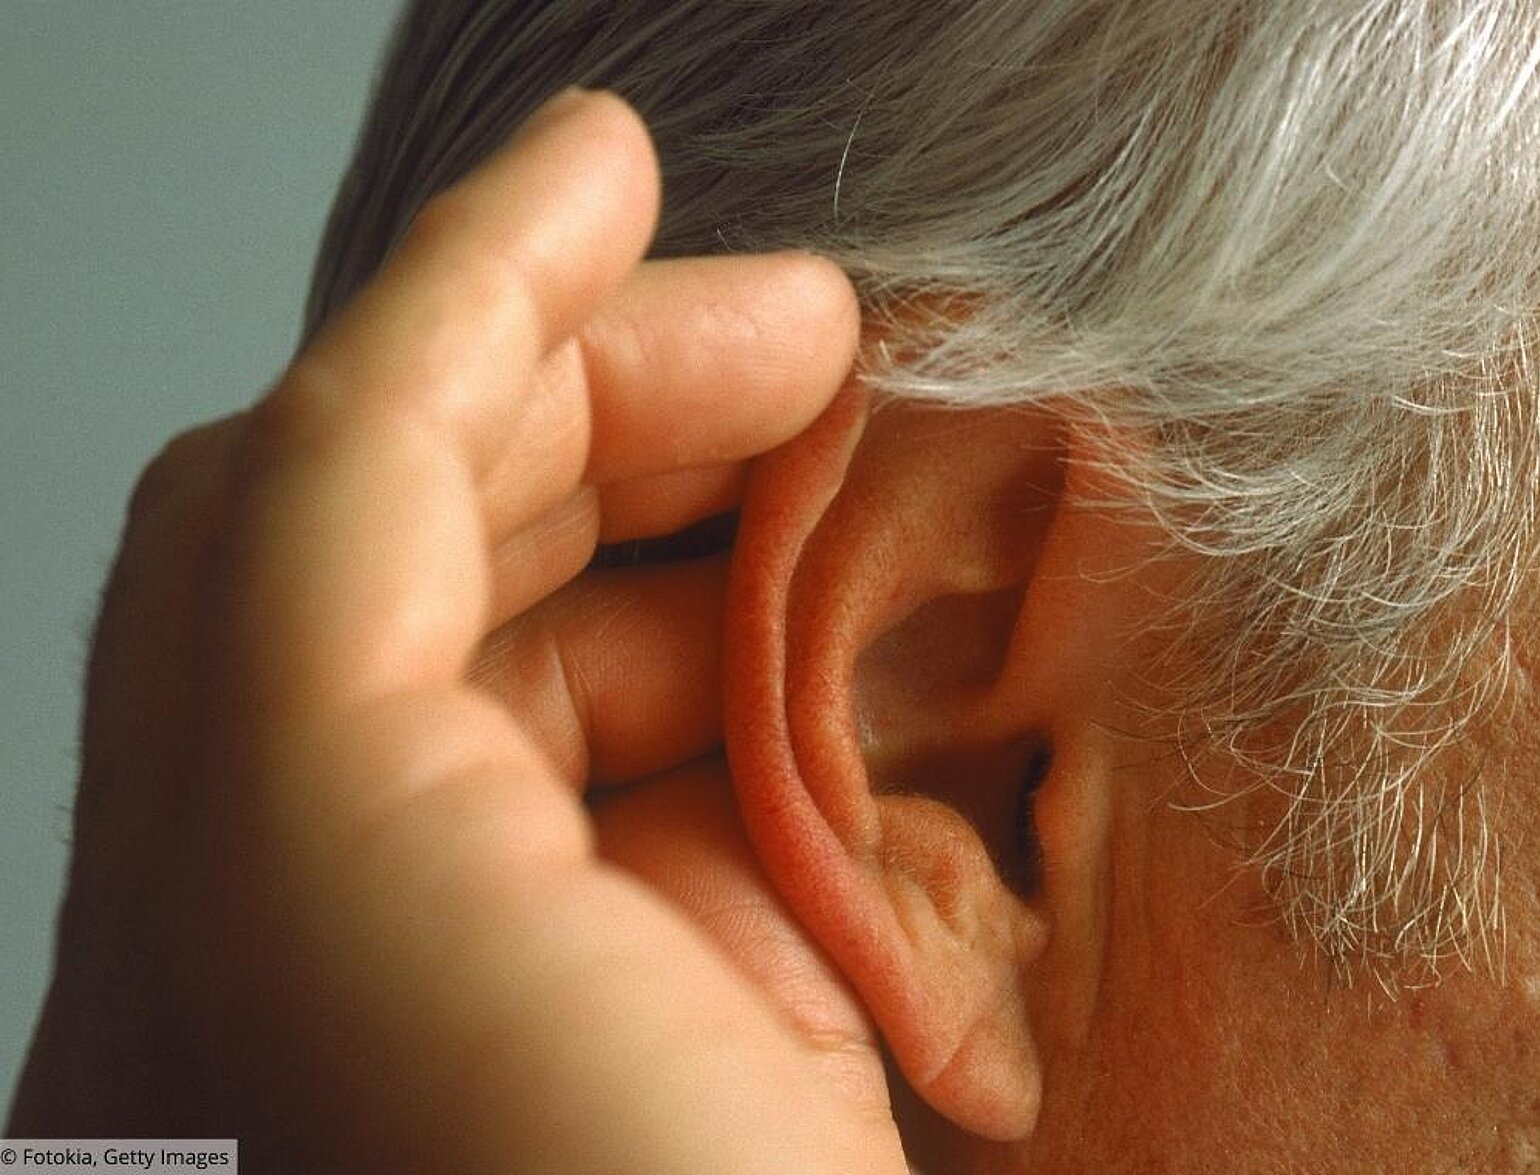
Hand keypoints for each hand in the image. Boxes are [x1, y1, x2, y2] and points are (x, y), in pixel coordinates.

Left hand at [11, 89, 905, 1173]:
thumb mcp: (327, 860)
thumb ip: (333, 539)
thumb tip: (546, 201)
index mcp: (235, 888)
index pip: (315, 502)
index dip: (468, 305)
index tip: (620, 172)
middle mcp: (365, 927)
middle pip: (464, 561)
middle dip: (630, 395)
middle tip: (818, 336)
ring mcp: (554, 975)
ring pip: (618, 664)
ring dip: (751, 540)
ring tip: (895, 476)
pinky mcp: (714, 1027)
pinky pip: (751, 787)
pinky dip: (830, 690)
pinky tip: (914, 654)